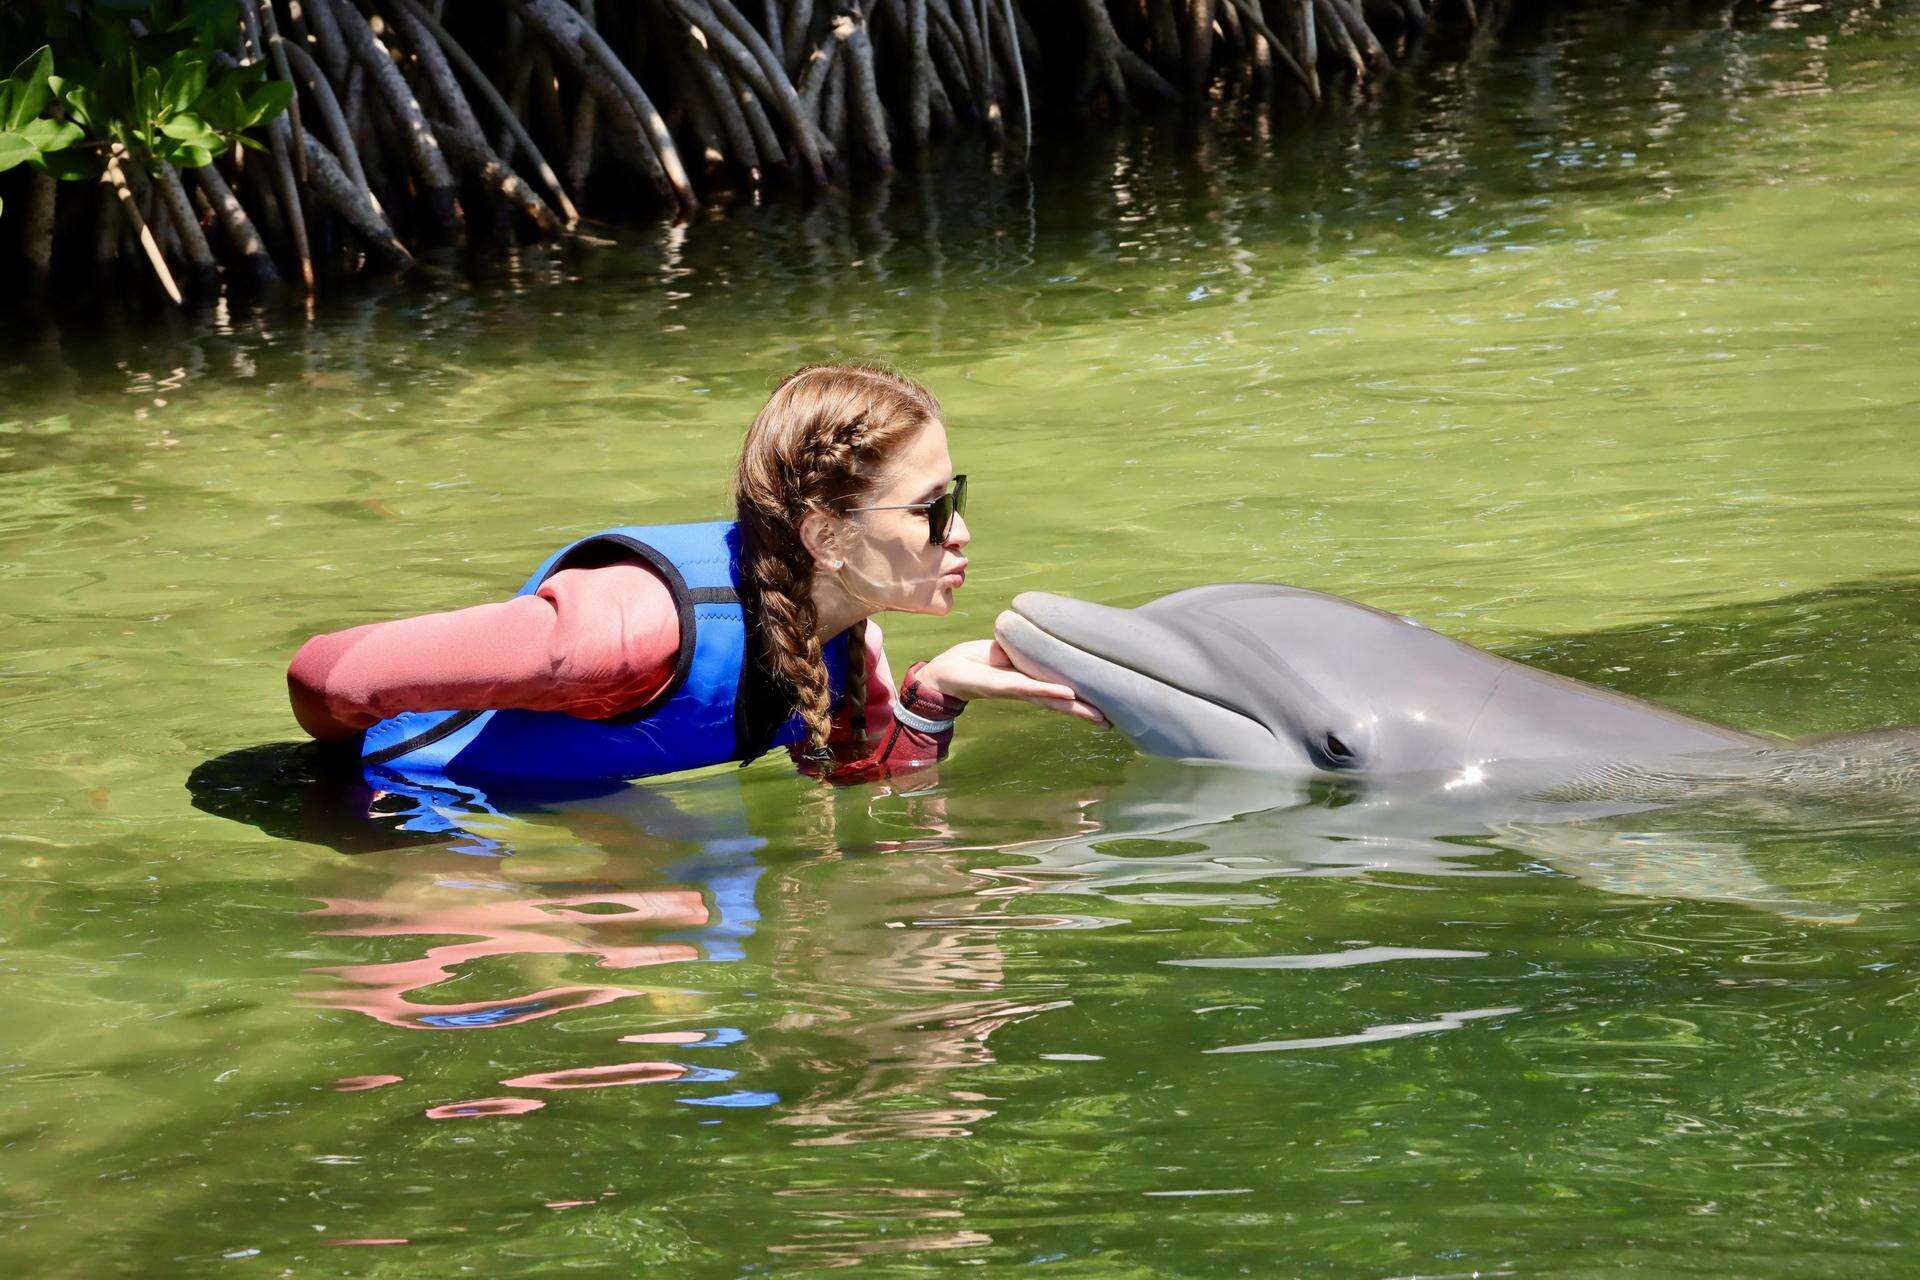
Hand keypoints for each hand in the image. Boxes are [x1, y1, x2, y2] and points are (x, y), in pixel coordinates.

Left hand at [917, 640, 1110, 727]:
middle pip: (1062, 702)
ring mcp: (1017, 689)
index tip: (1105, 708)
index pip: (1061, 692)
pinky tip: (1069, 695)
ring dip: (1076, 707)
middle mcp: (1028, 689)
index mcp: (1031, 681)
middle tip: (1111, 722)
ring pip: (1052, 700)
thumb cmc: (978, 661)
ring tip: (1099, 715)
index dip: (1083, 700)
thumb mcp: (1008, 652)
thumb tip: (1046, 640)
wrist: (947, 671)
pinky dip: (1050, 691)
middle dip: (1086, 711)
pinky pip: (1030, 688)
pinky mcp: (1003, 686)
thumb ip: (1027, 652)